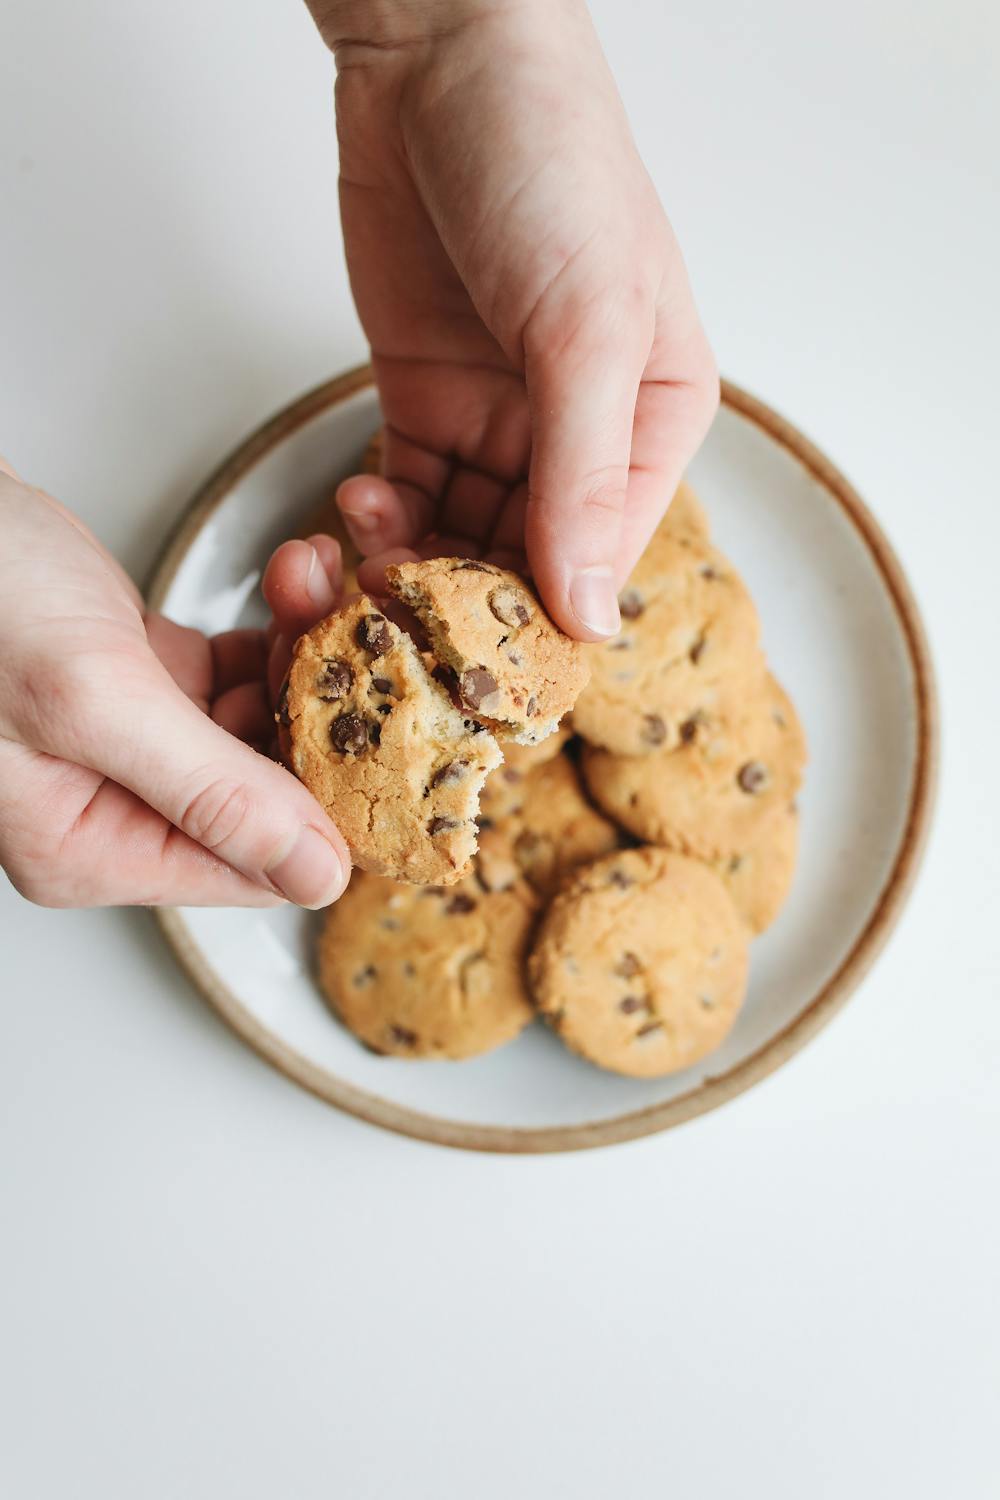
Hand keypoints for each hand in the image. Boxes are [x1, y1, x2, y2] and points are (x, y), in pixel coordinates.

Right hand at [0, 461, 349, 908]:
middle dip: (323, 714)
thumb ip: (209, 792)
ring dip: (302, 657)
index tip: (394, 742)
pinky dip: (268, 632)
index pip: (255, 868)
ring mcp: (123, 743)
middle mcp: (110, 808)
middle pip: (268, 794)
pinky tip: (290, 584)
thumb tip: (314, 876)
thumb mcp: (92, 701)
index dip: (335, 809)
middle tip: (357, 638)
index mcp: (91, 847)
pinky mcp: (131, 678)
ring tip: (315, 585)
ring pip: (260, 725)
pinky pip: (233, 675)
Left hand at [306, 0, 717, 638]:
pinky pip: (407, 494)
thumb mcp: (586, 326)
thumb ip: (584, 477)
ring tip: (365, 563)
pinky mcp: (425, 401)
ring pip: (456, 538)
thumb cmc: (551, 163)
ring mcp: (498, 420)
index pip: (605, 556)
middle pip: (525, 562)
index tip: (482, 662)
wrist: (442, 58)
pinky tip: (355, 515)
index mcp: (653, 421)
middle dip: (463, 599)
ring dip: (408, 566)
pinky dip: (377, 521)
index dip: (544, 618)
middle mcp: (579, 435)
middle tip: (400, 623)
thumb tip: (591, 614)